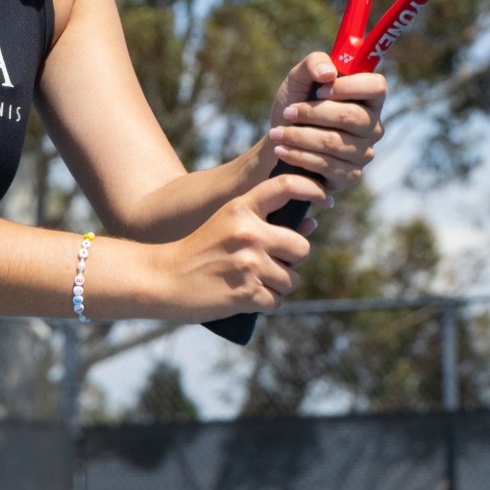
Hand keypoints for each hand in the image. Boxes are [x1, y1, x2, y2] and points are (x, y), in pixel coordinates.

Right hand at [158, 173, 325, 317]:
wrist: (162, 279)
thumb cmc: (200, 251)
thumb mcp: (228, 224)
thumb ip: (268, 221)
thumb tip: (313, 222)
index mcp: (241, 208)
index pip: (286, 185)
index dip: (313, 188)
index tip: (327, 200)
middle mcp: (249, 232)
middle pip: (301, 247)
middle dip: (291, 260)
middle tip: (270, 265)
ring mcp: (249, 264)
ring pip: (291, 279)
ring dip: (278, 286)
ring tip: (253, 283)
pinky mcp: (247, 294)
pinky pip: (277, 301)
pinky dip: (267, 304)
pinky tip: (248, 298)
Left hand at [267, 52, 386, 194]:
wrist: (280, 139)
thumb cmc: (296, 103)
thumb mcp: (299, 78)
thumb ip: (314, 63)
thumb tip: (329, 73)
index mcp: (368, 98)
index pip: (377, 87)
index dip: (350, 87)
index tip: (320, 90)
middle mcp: (372, 126)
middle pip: (351, 117)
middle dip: (313, 113)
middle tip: (287, 112)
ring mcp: (364, 153)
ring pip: (334, 142)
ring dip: (300, 137)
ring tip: (277, 133)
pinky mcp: (350, 175)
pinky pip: (327, 166)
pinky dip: (299, 156)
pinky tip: (282, 150)